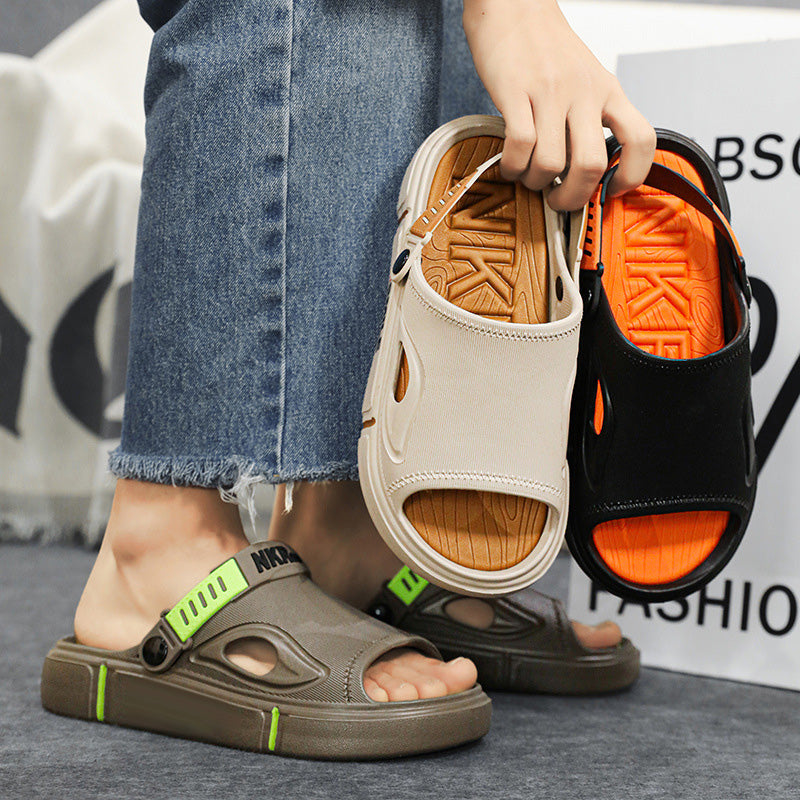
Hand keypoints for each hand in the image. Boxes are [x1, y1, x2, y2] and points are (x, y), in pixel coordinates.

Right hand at [463, 0, 654, 209]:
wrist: (514, 5)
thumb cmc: (545, 47)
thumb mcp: (585, 79)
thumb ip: (589, 119)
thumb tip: (582, 170)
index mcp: (607, 90)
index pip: (641, 138)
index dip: (632, 175)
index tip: (611, 192)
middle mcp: (584, 92)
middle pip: (590, 165)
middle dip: (572, 198)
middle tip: (558, 201)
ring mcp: (550, 92)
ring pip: (551, 162)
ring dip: (535, 182)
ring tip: (526, 176)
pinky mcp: (516, 92)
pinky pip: (520, 145)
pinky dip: (512, 166)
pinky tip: (509, 164)